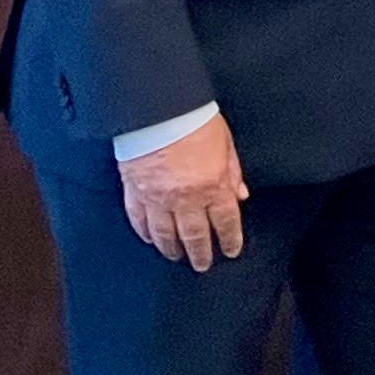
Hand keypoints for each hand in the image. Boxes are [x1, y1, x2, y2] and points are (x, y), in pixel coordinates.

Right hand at [119, 111, 249, 268]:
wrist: (157, 109)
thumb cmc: (194, 120)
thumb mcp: (225, 144)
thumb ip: (232, 173)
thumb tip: (239, 195)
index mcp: (213, 186)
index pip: (225, 222)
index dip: (229, 239)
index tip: (231, 250)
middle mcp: (185, 198)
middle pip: (195, 235)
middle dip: (201, 254)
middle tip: (202, 265)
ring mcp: (157, 198)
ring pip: (165, 234)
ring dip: (172, 249)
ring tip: (176, 256)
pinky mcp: (134, 191)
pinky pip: (139, 220)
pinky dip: (145, 233)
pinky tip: (150, 239)